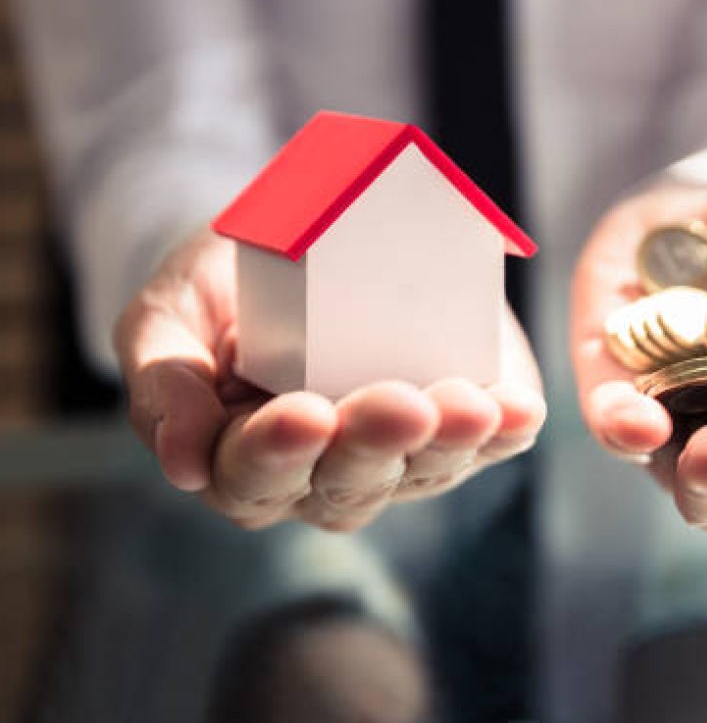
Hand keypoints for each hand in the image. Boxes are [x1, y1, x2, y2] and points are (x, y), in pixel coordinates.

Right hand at [114, 230, 544, 530]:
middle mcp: (325, 475)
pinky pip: (488, 444)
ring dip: (451, 442)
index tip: (304, 414)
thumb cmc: (223, 288)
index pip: (254, 476)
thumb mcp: (169, 315)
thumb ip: (165, 381)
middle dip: (376, 445)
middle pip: (349, 482)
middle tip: (401, 407)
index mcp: (246, 461)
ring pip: (424, 470)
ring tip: (472, 407)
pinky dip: (506, 430)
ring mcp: (398, 458)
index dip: (278, 452)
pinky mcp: (457, 426)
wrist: (298, 246)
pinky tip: (519, 412)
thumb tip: (181, 464)